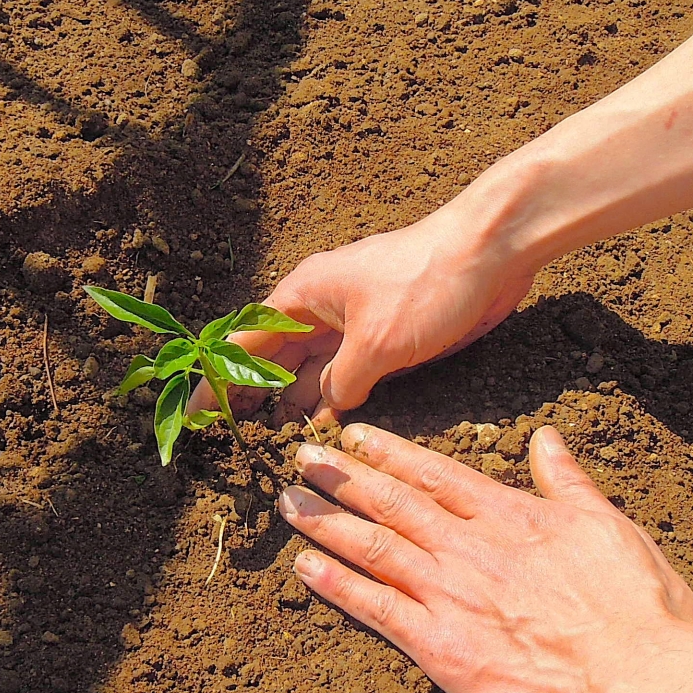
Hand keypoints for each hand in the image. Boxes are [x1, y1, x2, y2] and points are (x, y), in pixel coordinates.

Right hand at [234, 202, 537, 420]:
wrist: (491, 252)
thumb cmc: (426, 282)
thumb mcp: (376, 343)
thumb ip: (342, 383)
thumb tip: (324, 410)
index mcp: (304, 295)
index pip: (245, 342)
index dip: (220, 379)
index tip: (200, 415)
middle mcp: (322, 309)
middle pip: (274, 359)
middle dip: (252, 395)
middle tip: (230, 437)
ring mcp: (355, 324)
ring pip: (312, 369)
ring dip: (294, 402)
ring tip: (269, 440)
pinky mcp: (386, 337)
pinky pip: (349, 373)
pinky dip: (334, 399)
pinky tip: (323, 426)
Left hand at [278, 422, 692, 692]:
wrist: (642, 676)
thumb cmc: (640, 607)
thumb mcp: (610, 525)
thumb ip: (569, 481)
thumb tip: (546, 439)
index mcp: (512, 516)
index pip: (438, 474)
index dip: (392, 453)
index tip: (356, 435)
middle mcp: (470, 548)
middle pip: (393, 502)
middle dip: (344, 476)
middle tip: (301, 454)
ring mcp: (449, 596)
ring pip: (373, 547)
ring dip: (326, 521)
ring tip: (288, 501)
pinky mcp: (439, 647)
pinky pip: (374, 609)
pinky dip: (336, 585)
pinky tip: (303, 568)